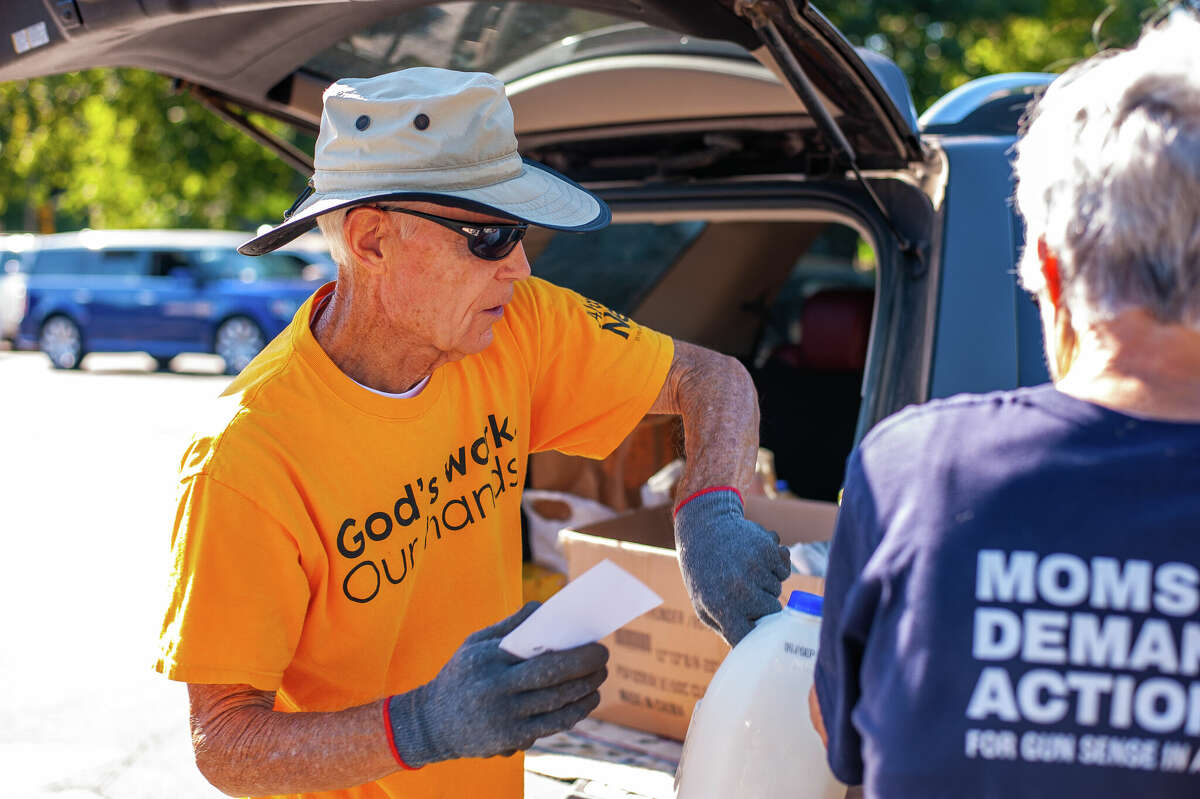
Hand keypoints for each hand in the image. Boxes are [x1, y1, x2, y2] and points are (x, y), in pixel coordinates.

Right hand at [387, 602, 607, 766]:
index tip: (598, 645)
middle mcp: (496, 693)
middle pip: (555, 684)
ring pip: (557, 709)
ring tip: (598, 682)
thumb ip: (508, 626)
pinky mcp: (509, 741)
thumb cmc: (459, 675)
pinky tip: (582, 703)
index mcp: (489, 663)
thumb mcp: (474, 644)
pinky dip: (571, 714)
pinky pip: (549, 727)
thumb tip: (543, 607)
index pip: (542, 660)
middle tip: (604, 660)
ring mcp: (503, 720)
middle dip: (587, 672)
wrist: (431, 723)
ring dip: (585, 695)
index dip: (576, 656)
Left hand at [674, 489, 790, 645]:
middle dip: (763, 605)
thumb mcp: (704, 604)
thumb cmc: (704, 571)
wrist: (705, 528)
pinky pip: (784, 571)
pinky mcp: (768, 550)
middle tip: (744, 591)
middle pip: (772, 613)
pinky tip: (754, 558)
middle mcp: (739, 588)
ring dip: (766, 584)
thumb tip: (753, 649)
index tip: (763, 640)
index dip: (759, 639)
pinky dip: (774, 567)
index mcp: (720, 606)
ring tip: (743, 570)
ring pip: (778, 589)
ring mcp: (755, 567)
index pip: (750, 637)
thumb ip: (727, 628)